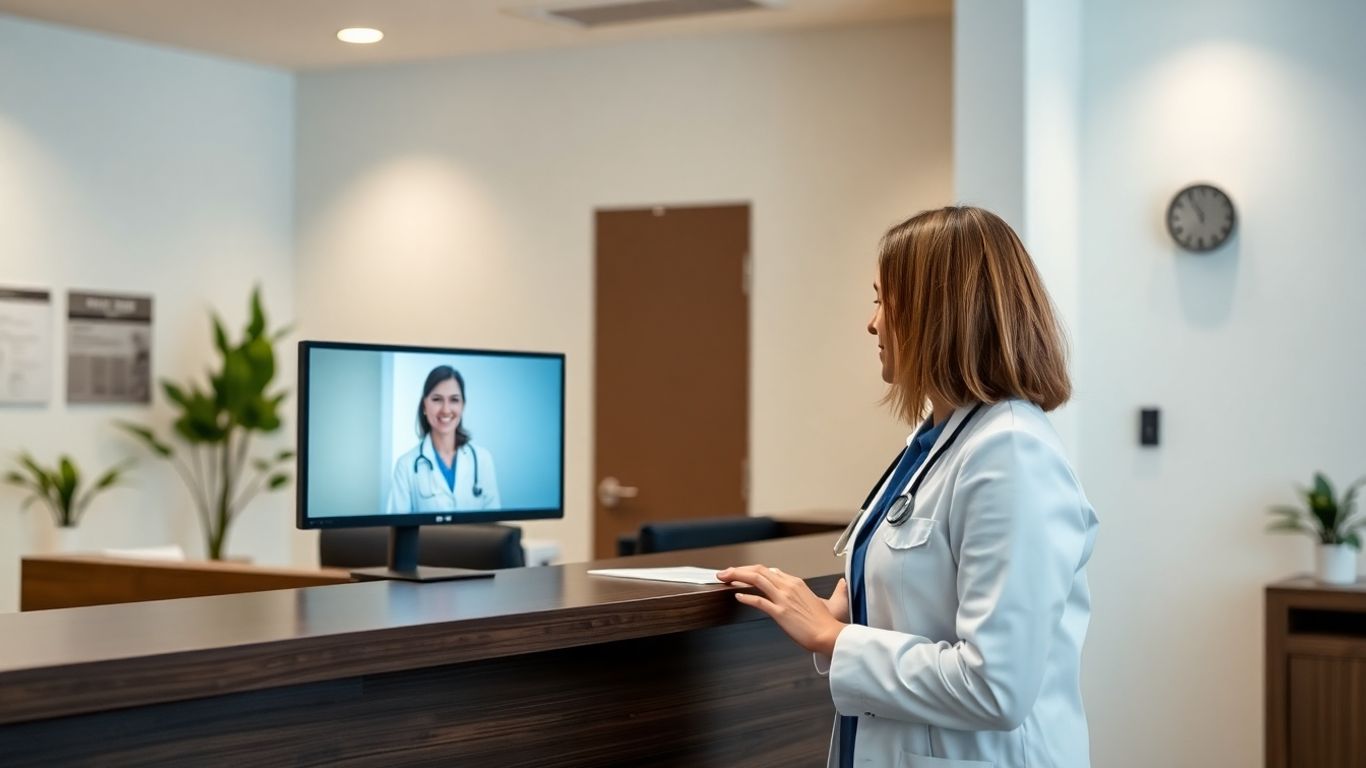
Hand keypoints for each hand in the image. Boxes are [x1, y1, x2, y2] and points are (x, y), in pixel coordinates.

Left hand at [716, 564, 846, 655]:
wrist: (830, 635)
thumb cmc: (826, 622)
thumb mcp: (823, 600)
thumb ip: (822, 591)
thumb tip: (834, 583)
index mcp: (796, 583)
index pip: (769, 570)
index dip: (751, 570)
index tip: (740, 573)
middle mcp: (789, 586)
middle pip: (759, 570)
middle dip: (738, 569)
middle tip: (724, 572)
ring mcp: (784, 598)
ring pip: (756, 579)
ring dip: (737, 576)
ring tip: (724, 578)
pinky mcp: (780, 612)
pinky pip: (759, 600)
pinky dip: (746, 596)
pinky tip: (737, 595)